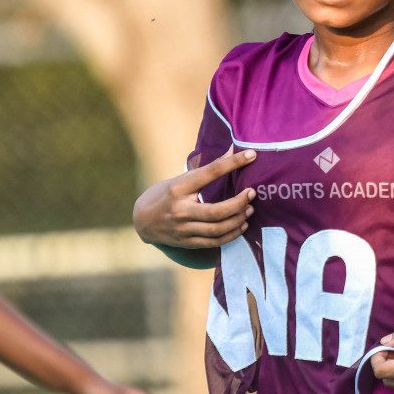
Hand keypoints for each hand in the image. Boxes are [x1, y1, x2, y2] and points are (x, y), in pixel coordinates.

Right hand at [133, 148, 257, 247]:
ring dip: (238, 219)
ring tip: (250, 209)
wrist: (141, 221)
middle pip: (216, 210)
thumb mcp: (181, 179)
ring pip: (218, 229)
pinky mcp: (187, 243)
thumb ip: (207, 169)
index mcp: (179, 188)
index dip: (233, 163)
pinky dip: (232, 234)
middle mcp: (180, 210)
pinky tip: (241, 225)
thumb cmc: (166, 195)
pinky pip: (214, 242)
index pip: (210, 172)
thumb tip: (233, 150)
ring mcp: (183, 229)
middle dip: (239, 202)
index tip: (251, 155)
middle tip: (252, 194)